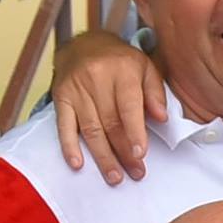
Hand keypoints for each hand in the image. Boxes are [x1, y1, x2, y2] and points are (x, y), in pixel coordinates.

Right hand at [52, 30, 165, 184]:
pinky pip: (64, 125)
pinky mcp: (60, 97)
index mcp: (122, 70)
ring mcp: (76, 89)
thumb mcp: (145, 67)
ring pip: (90, 129)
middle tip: (135, 173)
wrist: (82, 44)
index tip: (140, 154)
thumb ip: (155, 92)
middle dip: (123, 152)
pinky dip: (69, 146)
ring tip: (114, 177)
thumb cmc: (120, 62)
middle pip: (110, 123)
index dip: (135, 132)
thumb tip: (162, 118)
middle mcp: (97, 78)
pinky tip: (77, 164)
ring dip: (103, 157)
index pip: (128, 106)